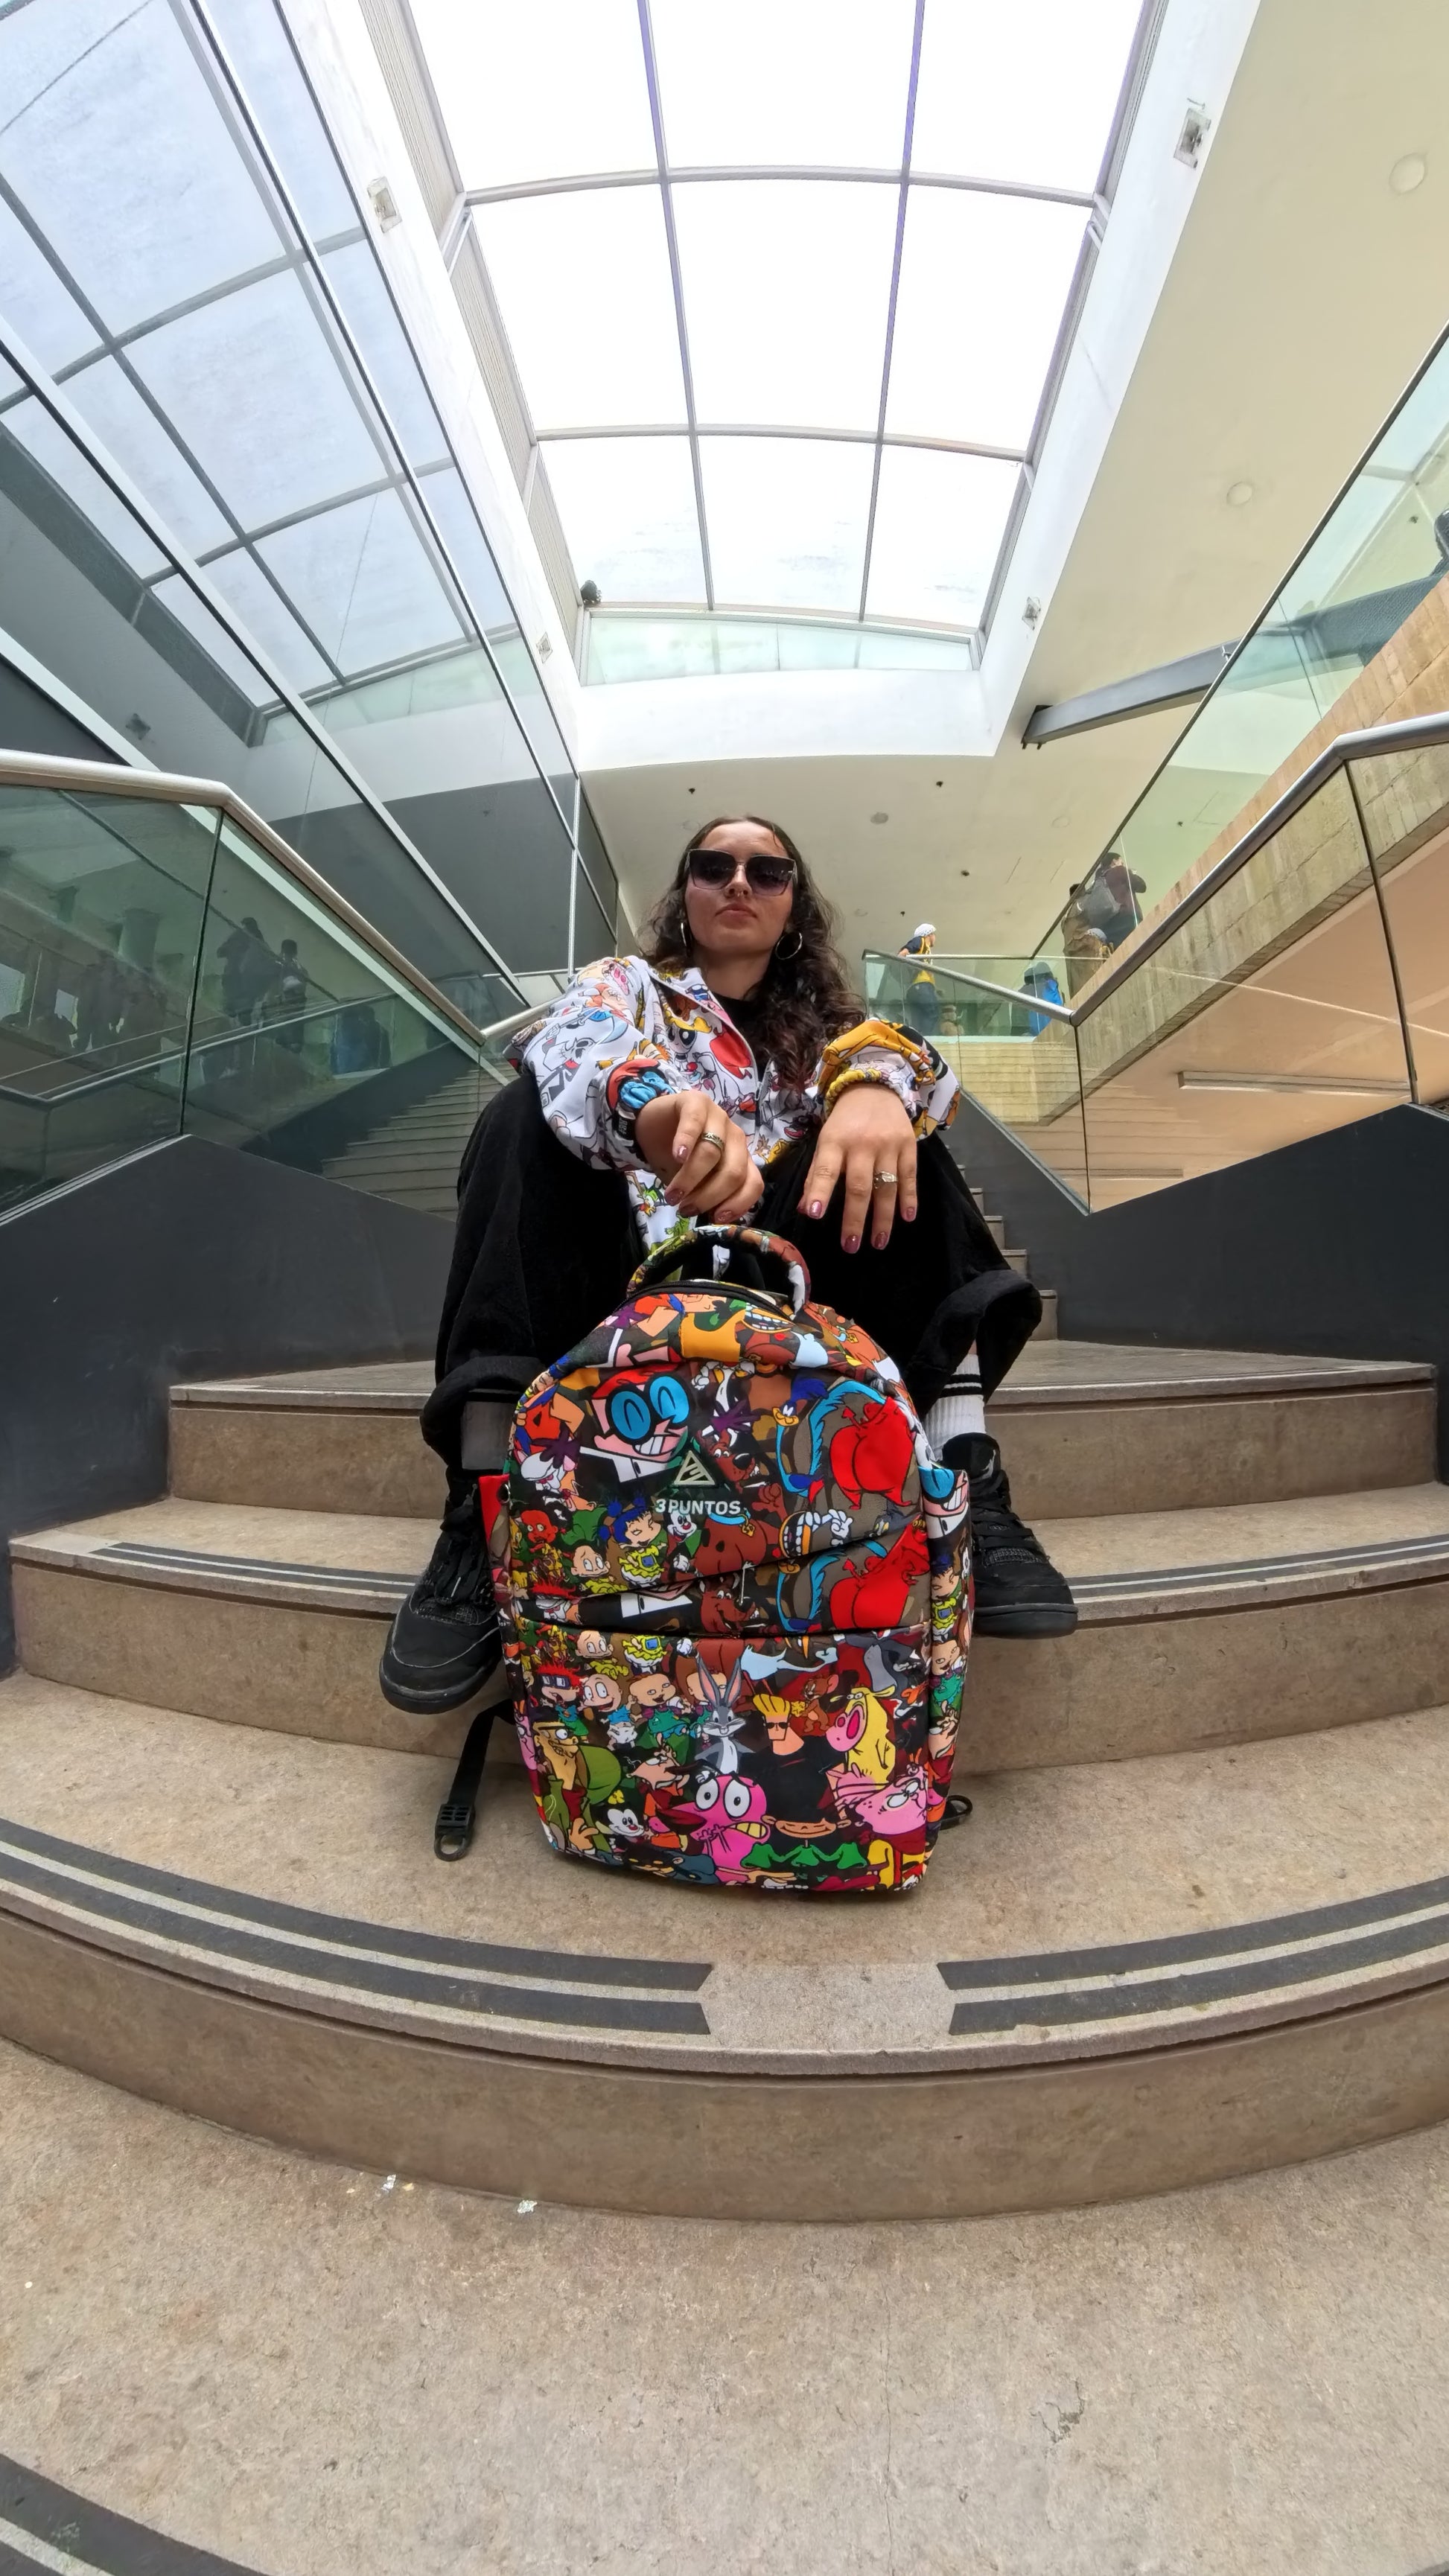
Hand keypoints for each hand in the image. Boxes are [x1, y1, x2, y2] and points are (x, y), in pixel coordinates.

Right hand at [635, 1088, 763, 1220]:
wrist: (650, 1128)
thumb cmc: (676, 1159)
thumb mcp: (694, 1184)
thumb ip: (706, 1195)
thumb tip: (713, 1217)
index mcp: (740, 1158)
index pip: (753, 1183)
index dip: (737, 1203)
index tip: (715, 1218)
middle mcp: (735, 1137)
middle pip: (733, 1171)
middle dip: (709, 1196)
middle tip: (686, 1209)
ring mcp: (717, 1117)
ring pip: (713, 1151)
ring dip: (690, 1177)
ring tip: (673, 1194)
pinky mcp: (695, 1101)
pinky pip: (695, 1122)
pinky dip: (686, 1141)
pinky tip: (677, 1156)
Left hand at [798, 1083, 916, 1251]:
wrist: (874, 1089)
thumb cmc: (845, 1123)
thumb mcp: (825, 1141)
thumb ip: (817, 1175)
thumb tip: (807, 1209)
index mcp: (835, 1141)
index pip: (826, 1169)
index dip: (821, 1192)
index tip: (816, 1215)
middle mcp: (862, 1144)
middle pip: (859, 1186)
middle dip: (855, 1219)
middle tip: (850, 1245)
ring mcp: (888, 1145)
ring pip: (886, 1186)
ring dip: (883, 1218)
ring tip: (878, 1242)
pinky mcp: (909, 1145)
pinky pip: (909, 1177)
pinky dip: (909, 1199)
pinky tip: (906, 1218)